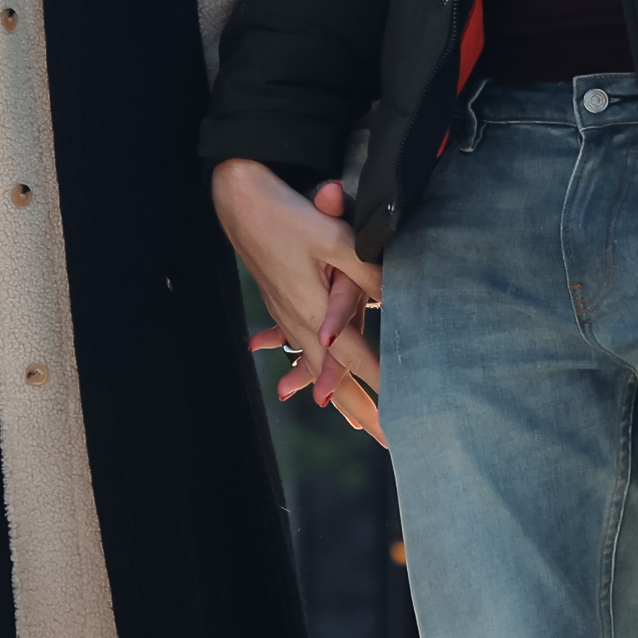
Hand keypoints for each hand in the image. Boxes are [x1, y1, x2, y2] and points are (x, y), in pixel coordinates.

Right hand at [211, 161, 380, 434]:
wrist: (238, 198)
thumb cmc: (286, 214)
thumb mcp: (333, 237)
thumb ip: (366, 269)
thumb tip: (394, 296)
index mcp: (312, 310)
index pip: (355, 357)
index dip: (379, 385)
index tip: (399, 415)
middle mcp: (299, 321)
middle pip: (336, 376)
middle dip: (362, 409)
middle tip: (386, 439)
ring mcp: (288, 314)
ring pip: (318, 367)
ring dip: (340, 396)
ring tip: (358, 424)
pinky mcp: (283, 304)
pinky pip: (302, 349)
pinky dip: (312, 373)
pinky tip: (310, 387)